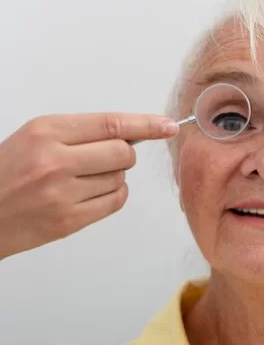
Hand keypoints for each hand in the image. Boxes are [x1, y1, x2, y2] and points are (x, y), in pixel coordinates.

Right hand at [0, 113, 177, 259]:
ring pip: (121, 178)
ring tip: (84, 179)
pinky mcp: (69, 221)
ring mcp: (63, 194)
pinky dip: (114, 195)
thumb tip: (129, 135)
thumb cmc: (6, 172)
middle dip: (123, 155)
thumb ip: (80, 134)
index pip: (111, 124)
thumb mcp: (35, 137)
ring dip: (113, 176)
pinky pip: (116, 201)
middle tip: (104, 158)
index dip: (145, 124)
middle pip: (123, 153)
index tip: (167, 125)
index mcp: (45, 131)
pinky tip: (93, 193)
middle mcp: (56, 161)